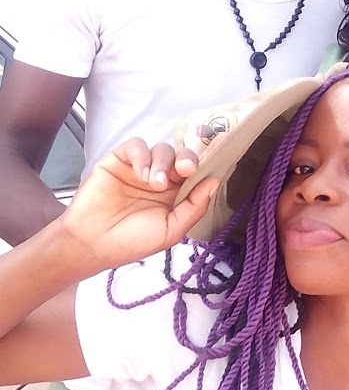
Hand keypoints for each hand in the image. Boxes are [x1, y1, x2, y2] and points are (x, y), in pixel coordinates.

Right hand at [59, 139, 218, 270]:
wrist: (93, 244)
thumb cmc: (131, 242)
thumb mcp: (171, 230)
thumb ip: (194, 207)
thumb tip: (215, 182)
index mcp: (176, 195)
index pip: (196, 174)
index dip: (205, 167)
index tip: (215, 163)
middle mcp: (160, 179)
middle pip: (181, 157)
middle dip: (186, 159)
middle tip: (185, 169)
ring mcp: (140, 169)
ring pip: (161, 149)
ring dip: (162, 163)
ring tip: (153, 184)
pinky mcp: (119, 161)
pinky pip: (136, 146)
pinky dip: (142, 155)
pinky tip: (141, 174)